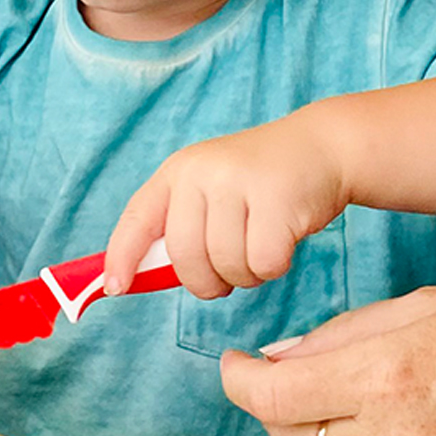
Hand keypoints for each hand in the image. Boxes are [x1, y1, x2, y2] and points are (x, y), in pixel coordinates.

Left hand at [104, 109, 346, 298]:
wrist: (322, 147)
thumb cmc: (260, 186)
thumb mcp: (211, 192)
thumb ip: (179, 229)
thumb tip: (136, 279)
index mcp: (177, 172)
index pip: (137, 219)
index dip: (121, 257)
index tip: (113, 287)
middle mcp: (200, 172)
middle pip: (184, 256)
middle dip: (205, 282)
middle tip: (226, 277)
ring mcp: (237, 181)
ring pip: (225, 264)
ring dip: (246, 275)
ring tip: (260, 248)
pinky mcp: (276, 197)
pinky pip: (263, 262)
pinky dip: (274, 267)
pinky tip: (283, 241)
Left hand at [220, 286, 435, 435]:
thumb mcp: (421, 306)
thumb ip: (339, 335)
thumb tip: (281, 356)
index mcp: (385, 375)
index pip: (271, 396)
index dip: (238, 381)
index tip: (235, 367)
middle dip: (274, 405)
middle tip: (287, 376)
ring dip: (323, 429)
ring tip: (362, 392)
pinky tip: (401, 421)